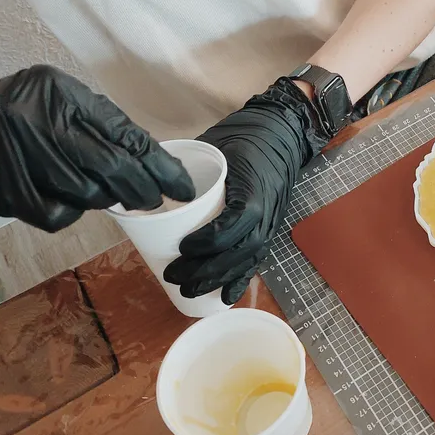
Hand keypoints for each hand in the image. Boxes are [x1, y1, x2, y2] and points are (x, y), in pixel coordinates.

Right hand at [0, 65, 194, 231]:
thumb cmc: (24, 113)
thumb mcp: (63, 101)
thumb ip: (105, 126)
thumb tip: (156, 163)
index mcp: (60, 92)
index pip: (126, 135)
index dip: (162, 166)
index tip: (183, 187)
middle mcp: (38, 121)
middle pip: (112, 167)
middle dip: (143, 189)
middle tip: (154, 200)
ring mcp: (21, 157)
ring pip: (90, 194)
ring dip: (105, 198)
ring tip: (103, 190)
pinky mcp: (10, 191)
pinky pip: (60, 215)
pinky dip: (72, 211)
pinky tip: (66, 197)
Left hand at [163, 78, 328, 304]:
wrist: (281, 137)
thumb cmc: (246, 138)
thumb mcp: (217, 145)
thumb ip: (192, 167)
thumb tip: (152, 182)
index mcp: (254, 190)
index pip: (237, 222)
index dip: (210, 240)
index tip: (182, 246)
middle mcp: (266, 213)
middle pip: (240, 250)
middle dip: (207, 269)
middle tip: (174, 276)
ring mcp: (270, 224)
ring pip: (247, 260)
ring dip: (218, 279)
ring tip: (189, 291)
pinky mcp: (269, 230)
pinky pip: (257, 261)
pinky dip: (241, 280)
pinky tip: (225, 297)